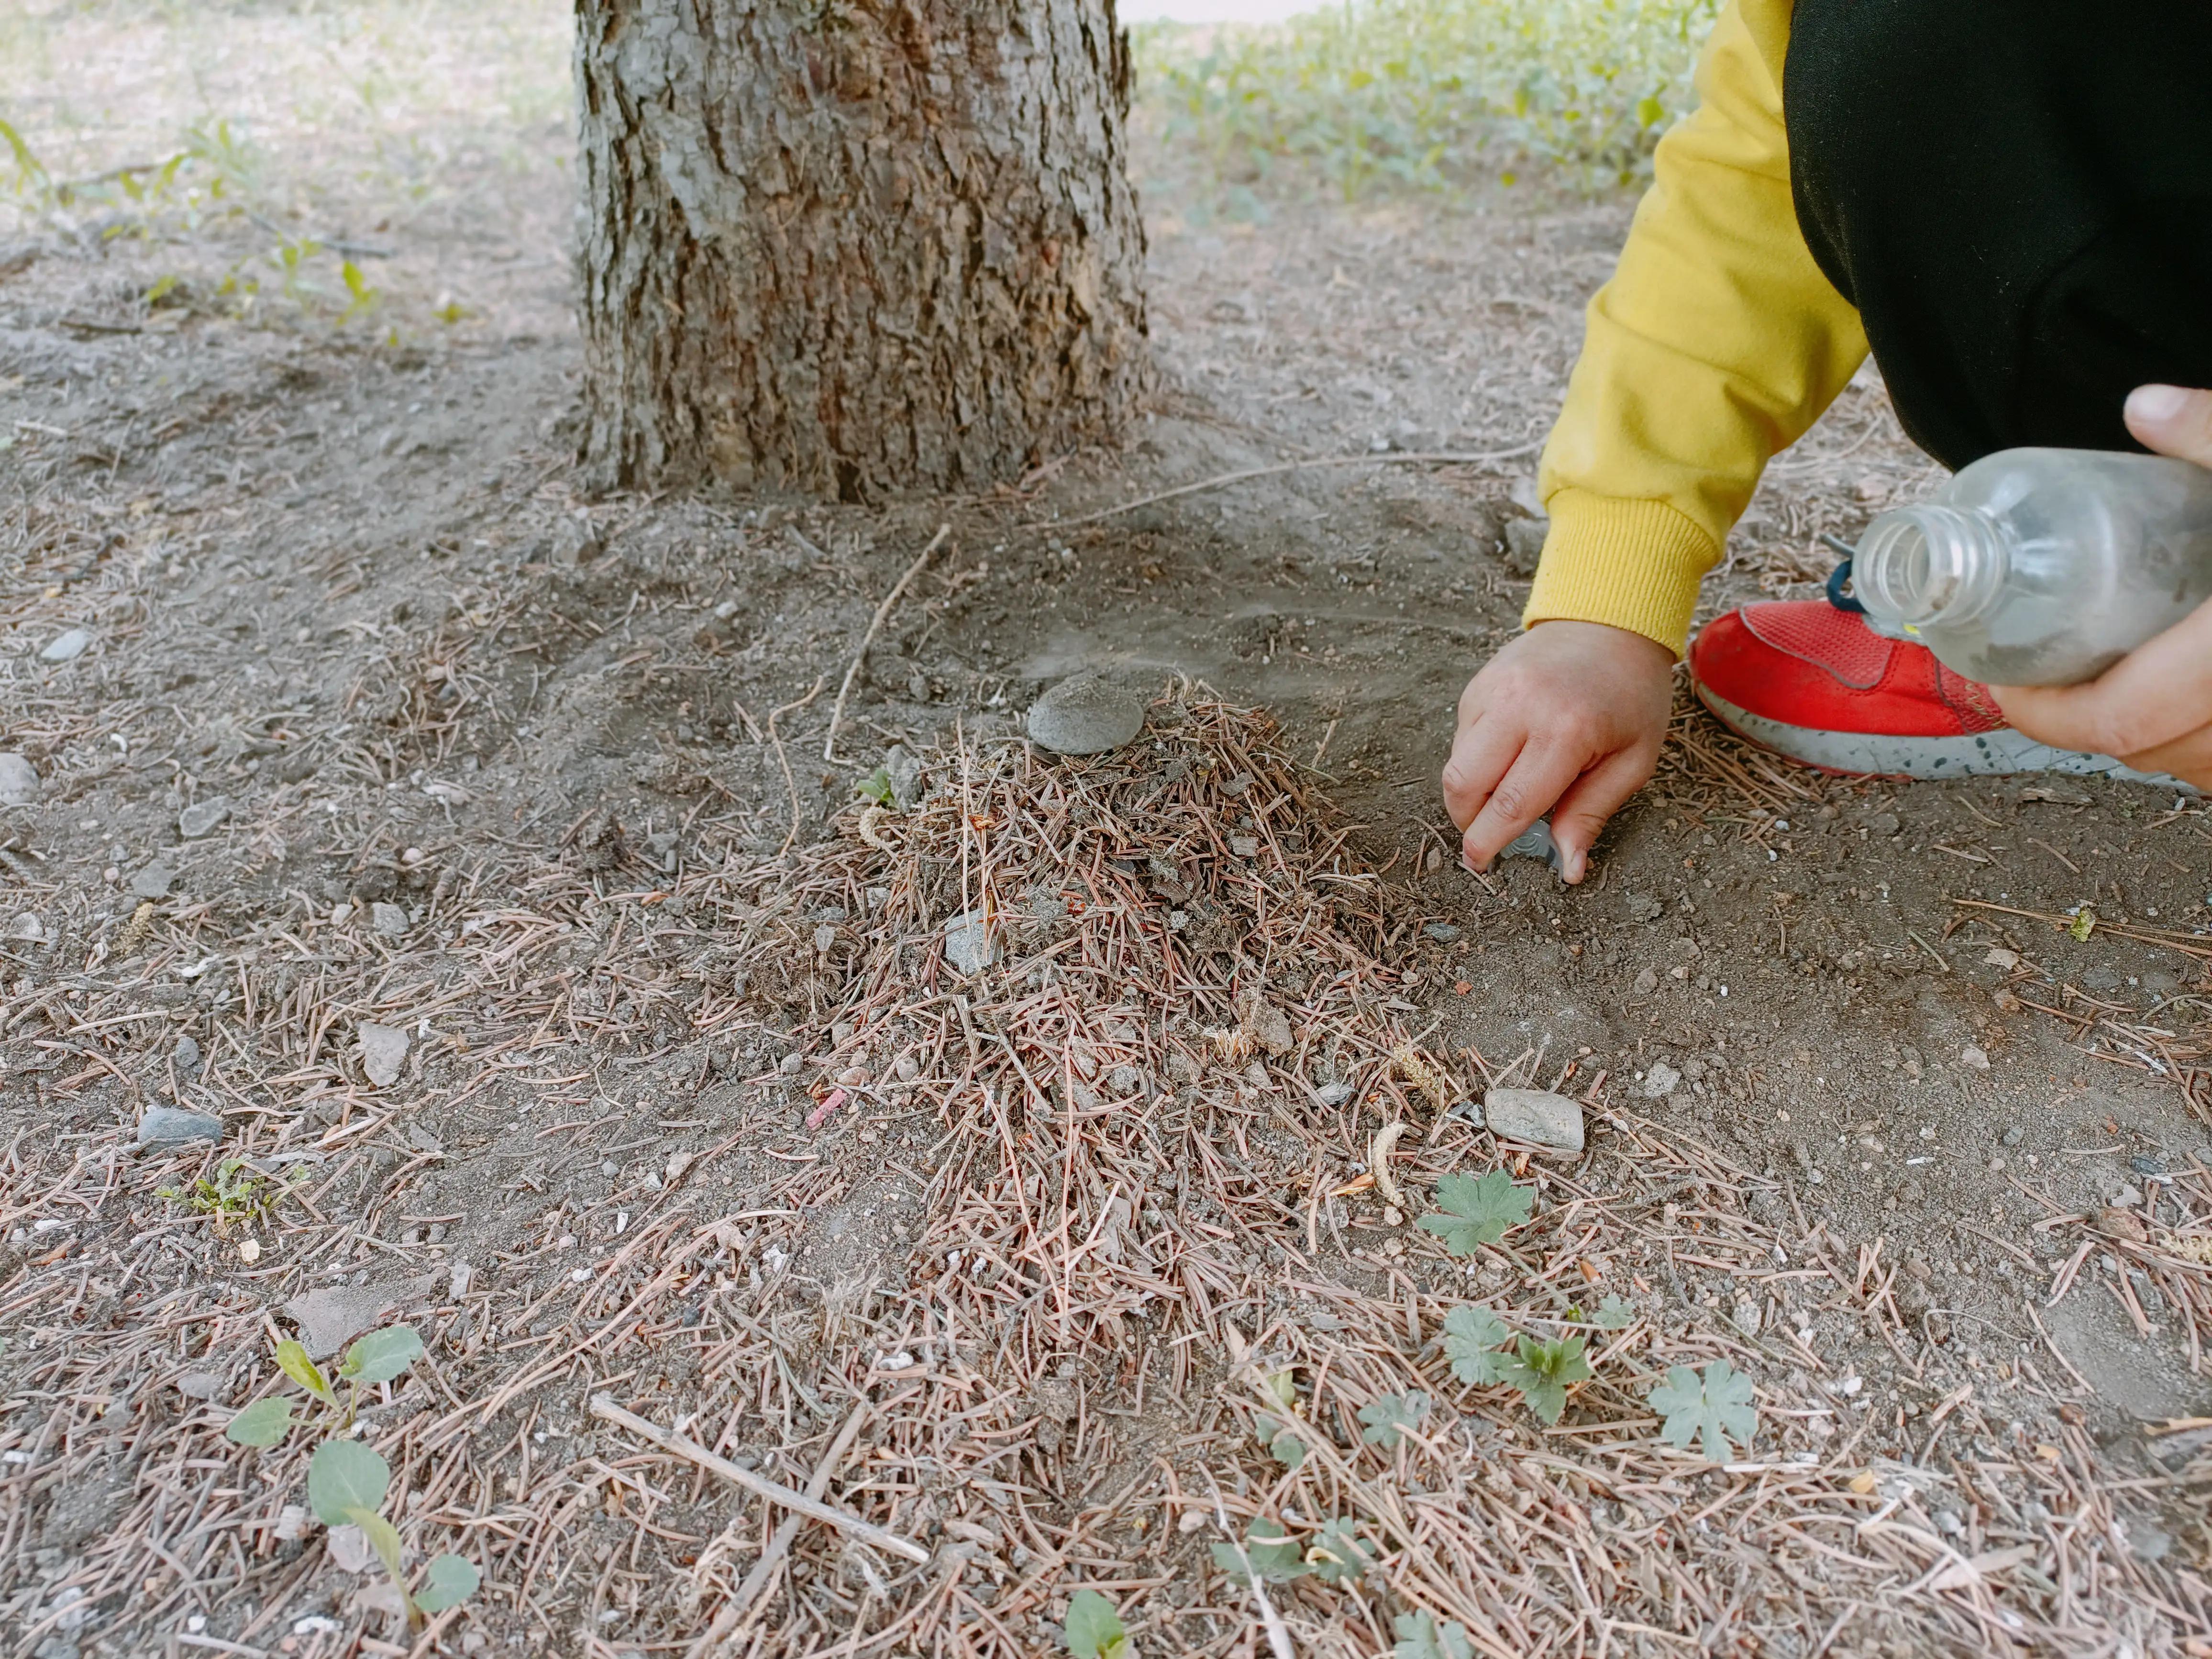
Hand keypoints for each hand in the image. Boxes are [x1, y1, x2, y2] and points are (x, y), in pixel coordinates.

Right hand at [1442, 619, 1673, 881]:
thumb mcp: (1633, 761)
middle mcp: (1521, 708)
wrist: (1610, 624)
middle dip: (1467, 822)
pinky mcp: (1478, 684)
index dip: (1490, 841)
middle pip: (1464, 784)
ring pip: (1455, 763)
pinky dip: (1475, 760)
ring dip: (1469, 793)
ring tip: (1501, 796)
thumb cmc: (1631, 697)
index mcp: (1566, 732)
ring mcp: (1493, 691)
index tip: (1482, 864)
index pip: (1511, 804)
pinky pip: (1461, 738)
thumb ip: (1591, 814)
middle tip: (1484, 837)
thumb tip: (1567, 868)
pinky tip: (1507, 755)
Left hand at [1990, 385, 2211, 790]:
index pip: (2121, 721)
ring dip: (2154, 738)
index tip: (2005, 684)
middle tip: (2048, 682)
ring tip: (2111, 686)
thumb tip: (2145, 406)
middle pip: (2156, 753)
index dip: (2047, 716)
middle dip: (2094, 725)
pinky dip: (2206, 743)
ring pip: (2205, 769)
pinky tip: (2189, 699)